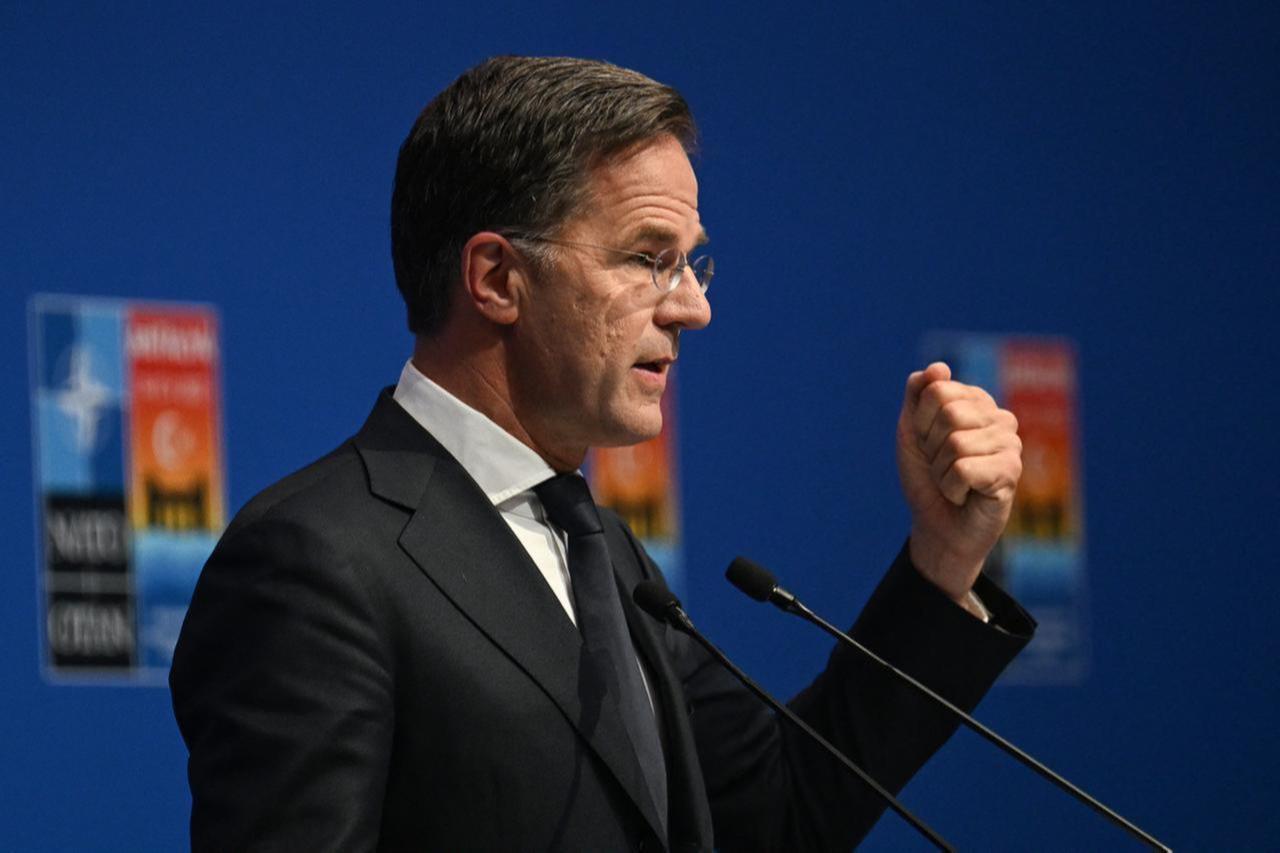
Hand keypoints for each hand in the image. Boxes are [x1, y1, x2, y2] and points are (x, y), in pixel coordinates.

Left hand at [896, 362, 1021, 603]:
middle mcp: (999, 417)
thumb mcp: (912, 432)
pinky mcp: (1012, 472)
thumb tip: (939, 367)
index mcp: (976, 401)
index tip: (928, 444)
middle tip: (942, 467)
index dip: (921, 423)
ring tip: (954, 483)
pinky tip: (965, 495)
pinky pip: (964, 469)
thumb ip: (919, 394)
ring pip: (956, 443)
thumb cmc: (927, 478)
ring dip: (941, 471)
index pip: (937, 390)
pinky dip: (951, 488)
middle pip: (949, 414)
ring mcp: (1010, 444)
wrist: (936, 526)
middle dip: (932, 447)